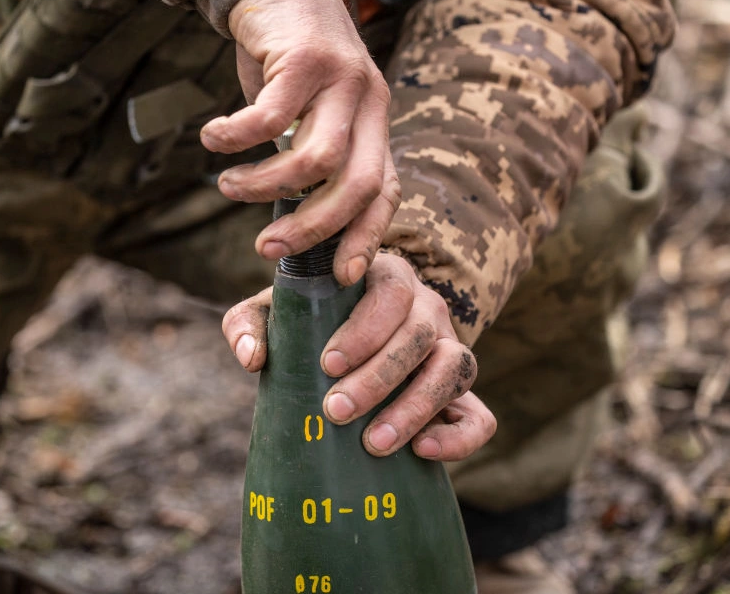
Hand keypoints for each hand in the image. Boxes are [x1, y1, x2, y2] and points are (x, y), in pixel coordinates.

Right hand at [200, 0, 398, 286]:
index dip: (365, 238)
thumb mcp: (314, 113)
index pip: (383, 192)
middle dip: (313, 228)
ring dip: (266, 186)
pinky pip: (271, 117)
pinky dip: (237, 138)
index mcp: (375, 126)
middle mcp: (369, 105)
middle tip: (267, 249)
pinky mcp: (307, 58)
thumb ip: (311, 158)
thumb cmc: (290, 61)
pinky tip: (214, 140)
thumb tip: (290, 225)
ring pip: (315, 158)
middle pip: (355, 184)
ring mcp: (343, 80)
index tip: (340, 277)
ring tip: (229, 186)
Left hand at [222, 253, 496, 460]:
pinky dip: (460, 436)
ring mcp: (450, 350)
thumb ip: (248, 324)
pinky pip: (481, 417)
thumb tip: (251, 358)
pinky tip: (422, 451)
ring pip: (455, 368)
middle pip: (420, 334)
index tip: (327, 364)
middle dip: (379, 376)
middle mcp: (427, 309)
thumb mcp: (272, 315)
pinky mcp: (462, 397)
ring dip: (416, 407)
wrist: (338, 356)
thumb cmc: (306, 327)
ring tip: (374, 444)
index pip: (390, 292)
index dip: (365, 329)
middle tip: (335, 411)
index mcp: (387, 278)